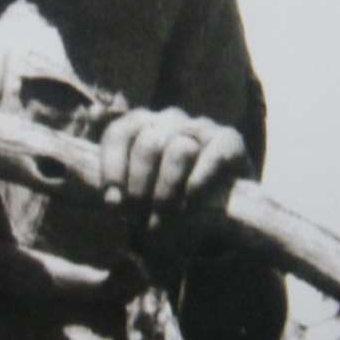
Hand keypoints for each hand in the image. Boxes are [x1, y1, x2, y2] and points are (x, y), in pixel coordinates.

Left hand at [98, 107, 248, 236]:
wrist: (218, 209)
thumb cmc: (168, 199)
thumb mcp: (137, 194)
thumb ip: (117, 190)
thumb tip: (110, 199)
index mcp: (141, 125)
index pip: (119, 133)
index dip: (113, 168)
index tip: (113, 202)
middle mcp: (169, 119)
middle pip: (148, 145)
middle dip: (140, 187)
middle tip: (140, 219)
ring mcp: (200, 126)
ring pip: (178, 150)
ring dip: (168, 190)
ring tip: (165, 218)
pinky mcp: (229, 140)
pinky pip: (214, 154)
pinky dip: (200, 179)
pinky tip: (191, 199)